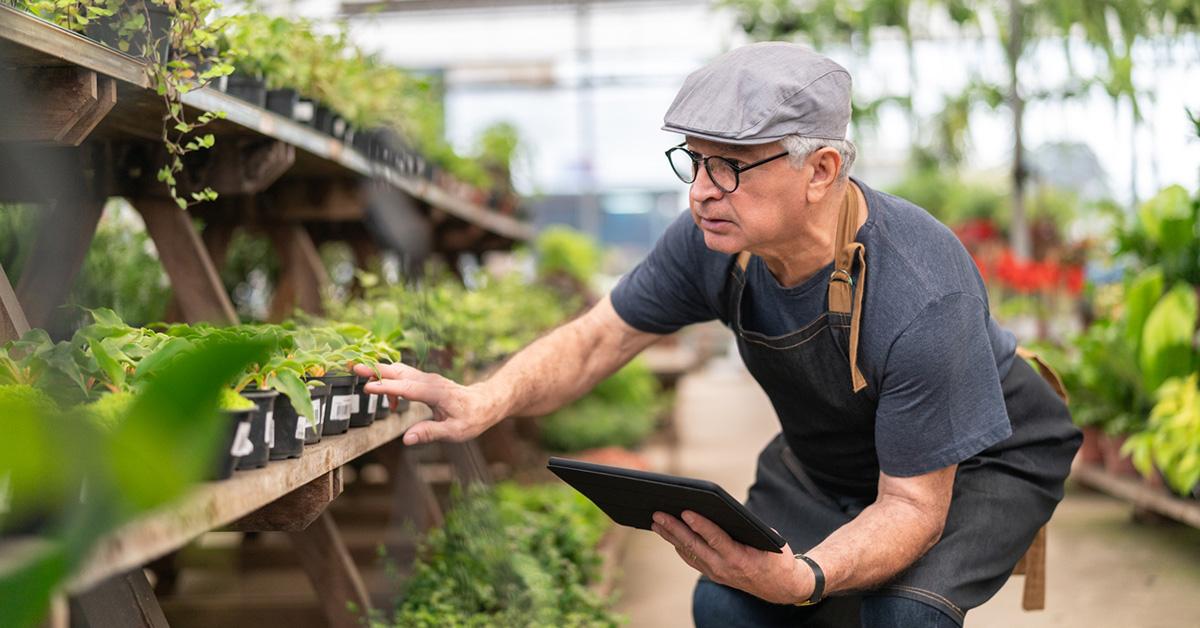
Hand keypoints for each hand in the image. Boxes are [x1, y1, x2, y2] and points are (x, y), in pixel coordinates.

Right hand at [352, 362, 504, 445]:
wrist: (486, 402)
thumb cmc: (473, 418)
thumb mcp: (455, 432)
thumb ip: (430, 433)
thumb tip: (406, 439)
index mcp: (436, 392)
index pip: (406, 388)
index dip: (386, 387)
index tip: (367, 388)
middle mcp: (430, 381)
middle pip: (399, 371)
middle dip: (376, 369)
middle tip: (353, 368)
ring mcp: (427, 378)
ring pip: (399, 370)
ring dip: (380, 372)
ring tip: (360, 377)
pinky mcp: (425, 380)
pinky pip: (403, 376)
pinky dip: (390, 381)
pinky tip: (390, 402)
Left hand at [651, 510, 811, 604]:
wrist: (781, 586)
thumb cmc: (776, 557)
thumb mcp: (768, 540)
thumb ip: (746, 527)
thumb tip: (722, 510)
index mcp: (740, 558)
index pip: (715, 538)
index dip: (700, 525)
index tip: (686, 511)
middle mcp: (724, 568)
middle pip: (694, 545)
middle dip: (674, 528)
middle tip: (658, 514)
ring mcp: (716, 573)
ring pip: (689, 552)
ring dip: (671, 537)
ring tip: (657, 522)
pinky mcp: (713, 575)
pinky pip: (693, 560)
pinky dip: (680, 547)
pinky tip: (670, 537)